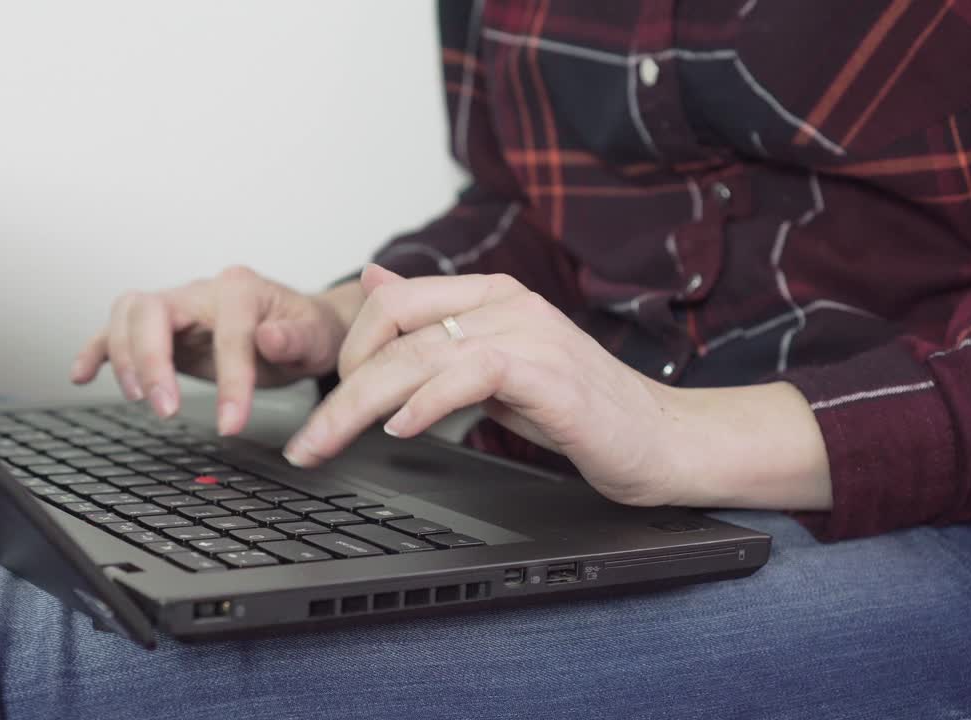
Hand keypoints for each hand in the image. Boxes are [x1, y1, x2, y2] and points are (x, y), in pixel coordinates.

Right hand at [71, 266, 363, 434]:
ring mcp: (177, 307)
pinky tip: (81, 374)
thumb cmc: (307, 331)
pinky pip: (116, 331)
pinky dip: (96, 351)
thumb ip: (295, 338)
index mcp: (241, 289)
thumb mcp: (317, 337)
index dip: (229, 380)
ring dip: (125, 358)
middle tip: (165, 409)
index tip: (232, 424)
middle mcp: (201, 291)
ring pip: (128, 315)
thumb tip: (270, 337)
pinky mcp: (162, 329)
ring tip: (139, 399)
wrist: (302, 327)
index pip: (227, 331)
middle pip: (152, 310)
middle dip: (152, 360)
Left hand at [282, 265, 832, 510]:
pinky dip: (425, 403)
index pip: (391, 301)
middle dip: (337, 387)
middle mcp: (505, 303)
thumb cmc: (581, 409)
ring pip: (416, 353)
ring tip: (329, 443)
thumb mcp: (496, 365)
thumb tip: (377, 280)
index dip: (348, 351)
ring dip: (359, 404)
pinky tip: (401, 430)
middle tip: (306, 440)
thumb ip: (439, 329)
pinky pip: (467, 373)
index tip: (325, 403)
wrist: (663, 440)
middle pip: (392, 327)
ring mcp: (527, 332)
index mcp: (491, 296)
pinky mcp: (546, 371)